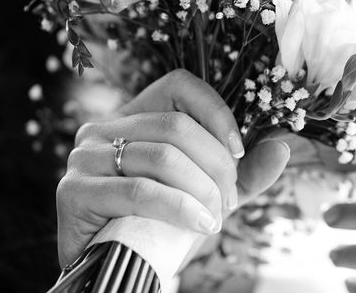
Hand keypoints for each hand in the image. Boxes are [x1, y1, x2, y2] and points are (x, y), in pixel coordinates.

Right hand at [56, 69, 290, 266]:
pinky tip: (199, 226)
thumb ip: (244, 174)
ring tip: (212, 219)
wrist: (116, 271)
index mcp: (134, 116)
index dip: (217, 113)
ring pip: (162, 156)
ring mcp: (84, 156)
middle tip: (226, 202)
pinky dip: (179, 208)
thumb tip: (282, 146)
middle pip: (177, 126)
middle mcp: (103, 128)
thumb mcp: (208, 195)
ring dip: (201, 191)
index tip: (238, 153)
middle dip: (216, 167)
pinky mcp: (73, 190)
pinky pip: (139, 190)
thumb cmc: (160, 226)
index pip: (180, 84)